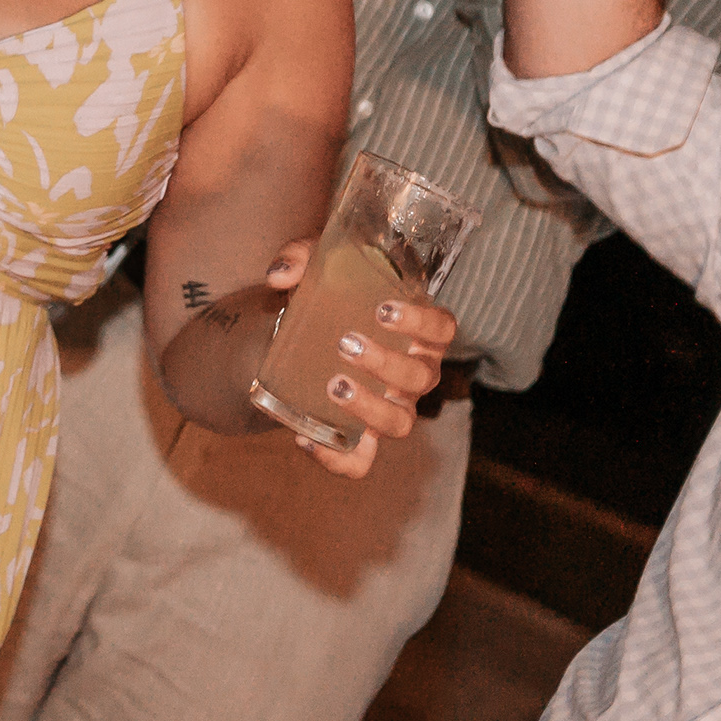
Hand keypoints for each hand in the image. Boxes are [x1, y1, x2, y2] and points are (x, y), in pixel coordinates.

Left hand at [260, 237, 460, 480]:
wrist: (302, 336)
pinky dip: (337, 459)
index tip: (384, 309)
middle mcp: (413, 374)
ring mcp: (391, 408)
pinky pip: (361, 462)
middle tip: (345, 343)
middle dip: (386, 363)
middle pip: (422, 377)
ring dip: (371, 408)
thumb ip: (299, 258)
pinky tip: (304, 438)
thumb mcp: (315, 268)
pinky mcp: (361, 436)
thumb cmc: (329, 297)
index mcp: (415, 332)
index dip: (423, 321)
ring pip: (400, 423)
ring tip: (333, 385)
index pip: (442, 328)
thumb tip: (278, 276)